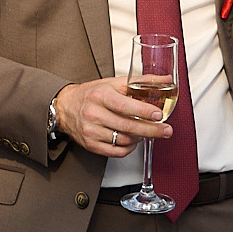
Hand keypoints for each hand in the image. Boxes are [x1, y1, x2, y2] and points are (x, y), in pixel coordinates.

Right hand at [53, 77, 173, 158]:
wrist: (65, 107)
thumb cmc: (92, 94)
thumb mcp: (113, 83)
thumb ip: (141, 82)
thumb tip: (166, 80)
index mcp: (100, 95)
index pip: (125, 106)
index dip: (144, 112)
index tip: (159, 114)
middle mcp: (94, 113)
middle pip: (127, 126)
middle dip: (151, 130)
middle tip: (166, 131)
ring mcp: (91, 131)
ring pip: (124, 140)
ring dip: (140, 138)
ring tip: (147, 132)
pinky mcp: (91, 144)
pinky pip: (116, 151)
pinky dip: (129, 147)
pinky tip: (133, 140)